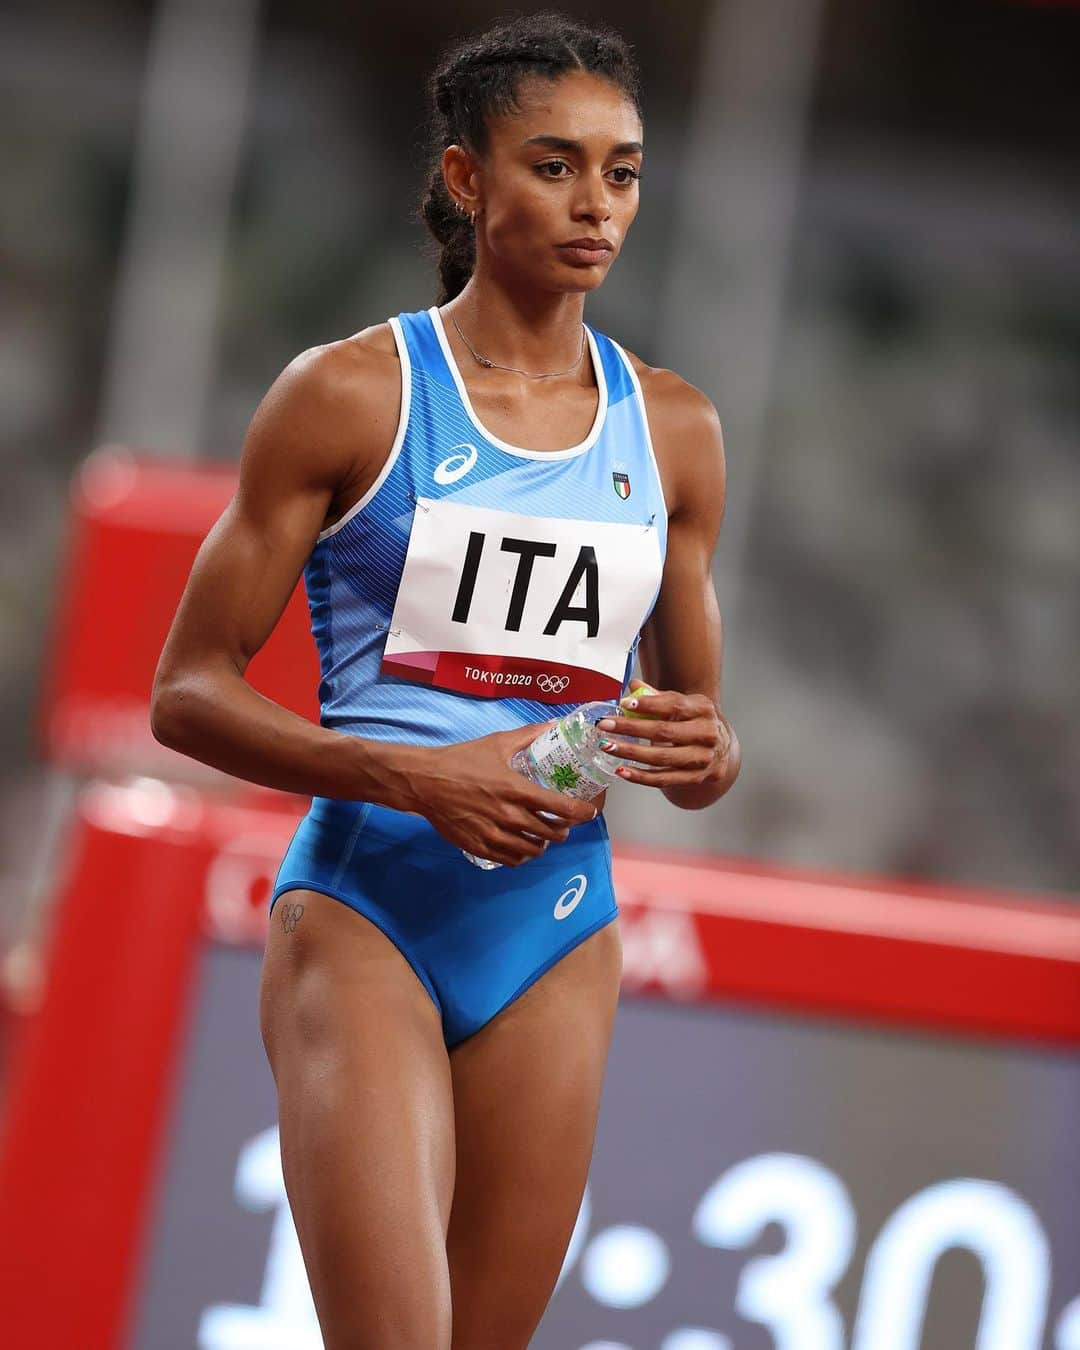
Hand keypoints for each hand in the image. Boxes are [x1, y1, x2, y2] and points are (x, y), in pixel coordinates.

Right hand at [414, 721, 599, 866]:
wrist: (425, 781)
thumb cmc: (461, 760)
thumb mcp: (497, 743)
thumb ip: (528, 735)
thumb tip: (553, 724)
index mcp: (517, 790)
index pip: (561, 808)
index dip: (581, 813)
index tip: (589, 812)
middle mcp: (509, 816)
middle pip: (551, 833)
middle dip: (563, 829)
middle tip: (563, 824)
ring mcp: (494, 834)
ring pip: (533, 850)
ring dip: (544, 844)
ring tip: (544, 837)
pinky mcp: (479, 846)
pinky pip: (511, 859)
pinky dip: (522, 856)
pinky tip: (523, 847)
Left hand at [596, 680, 732, 789]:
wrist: (720, 748)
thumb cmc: (694, 722)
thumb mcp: (684, 704)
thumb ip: (659, 696)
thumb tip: (634, 687)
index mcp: (703, 709)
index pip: (673, 705)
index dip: (648, 704)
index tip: (624, 704)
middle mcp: (706, 734)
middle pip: (664, 731)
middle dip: (630, 728)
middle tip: (605, 725)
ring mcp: (702, 759)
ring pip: (661, 758)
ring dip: (630, 752)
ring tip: (608, 746)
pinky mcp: (694, 778)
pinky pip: (663, 779)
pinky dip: (640, 776)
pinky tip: (622, 770)